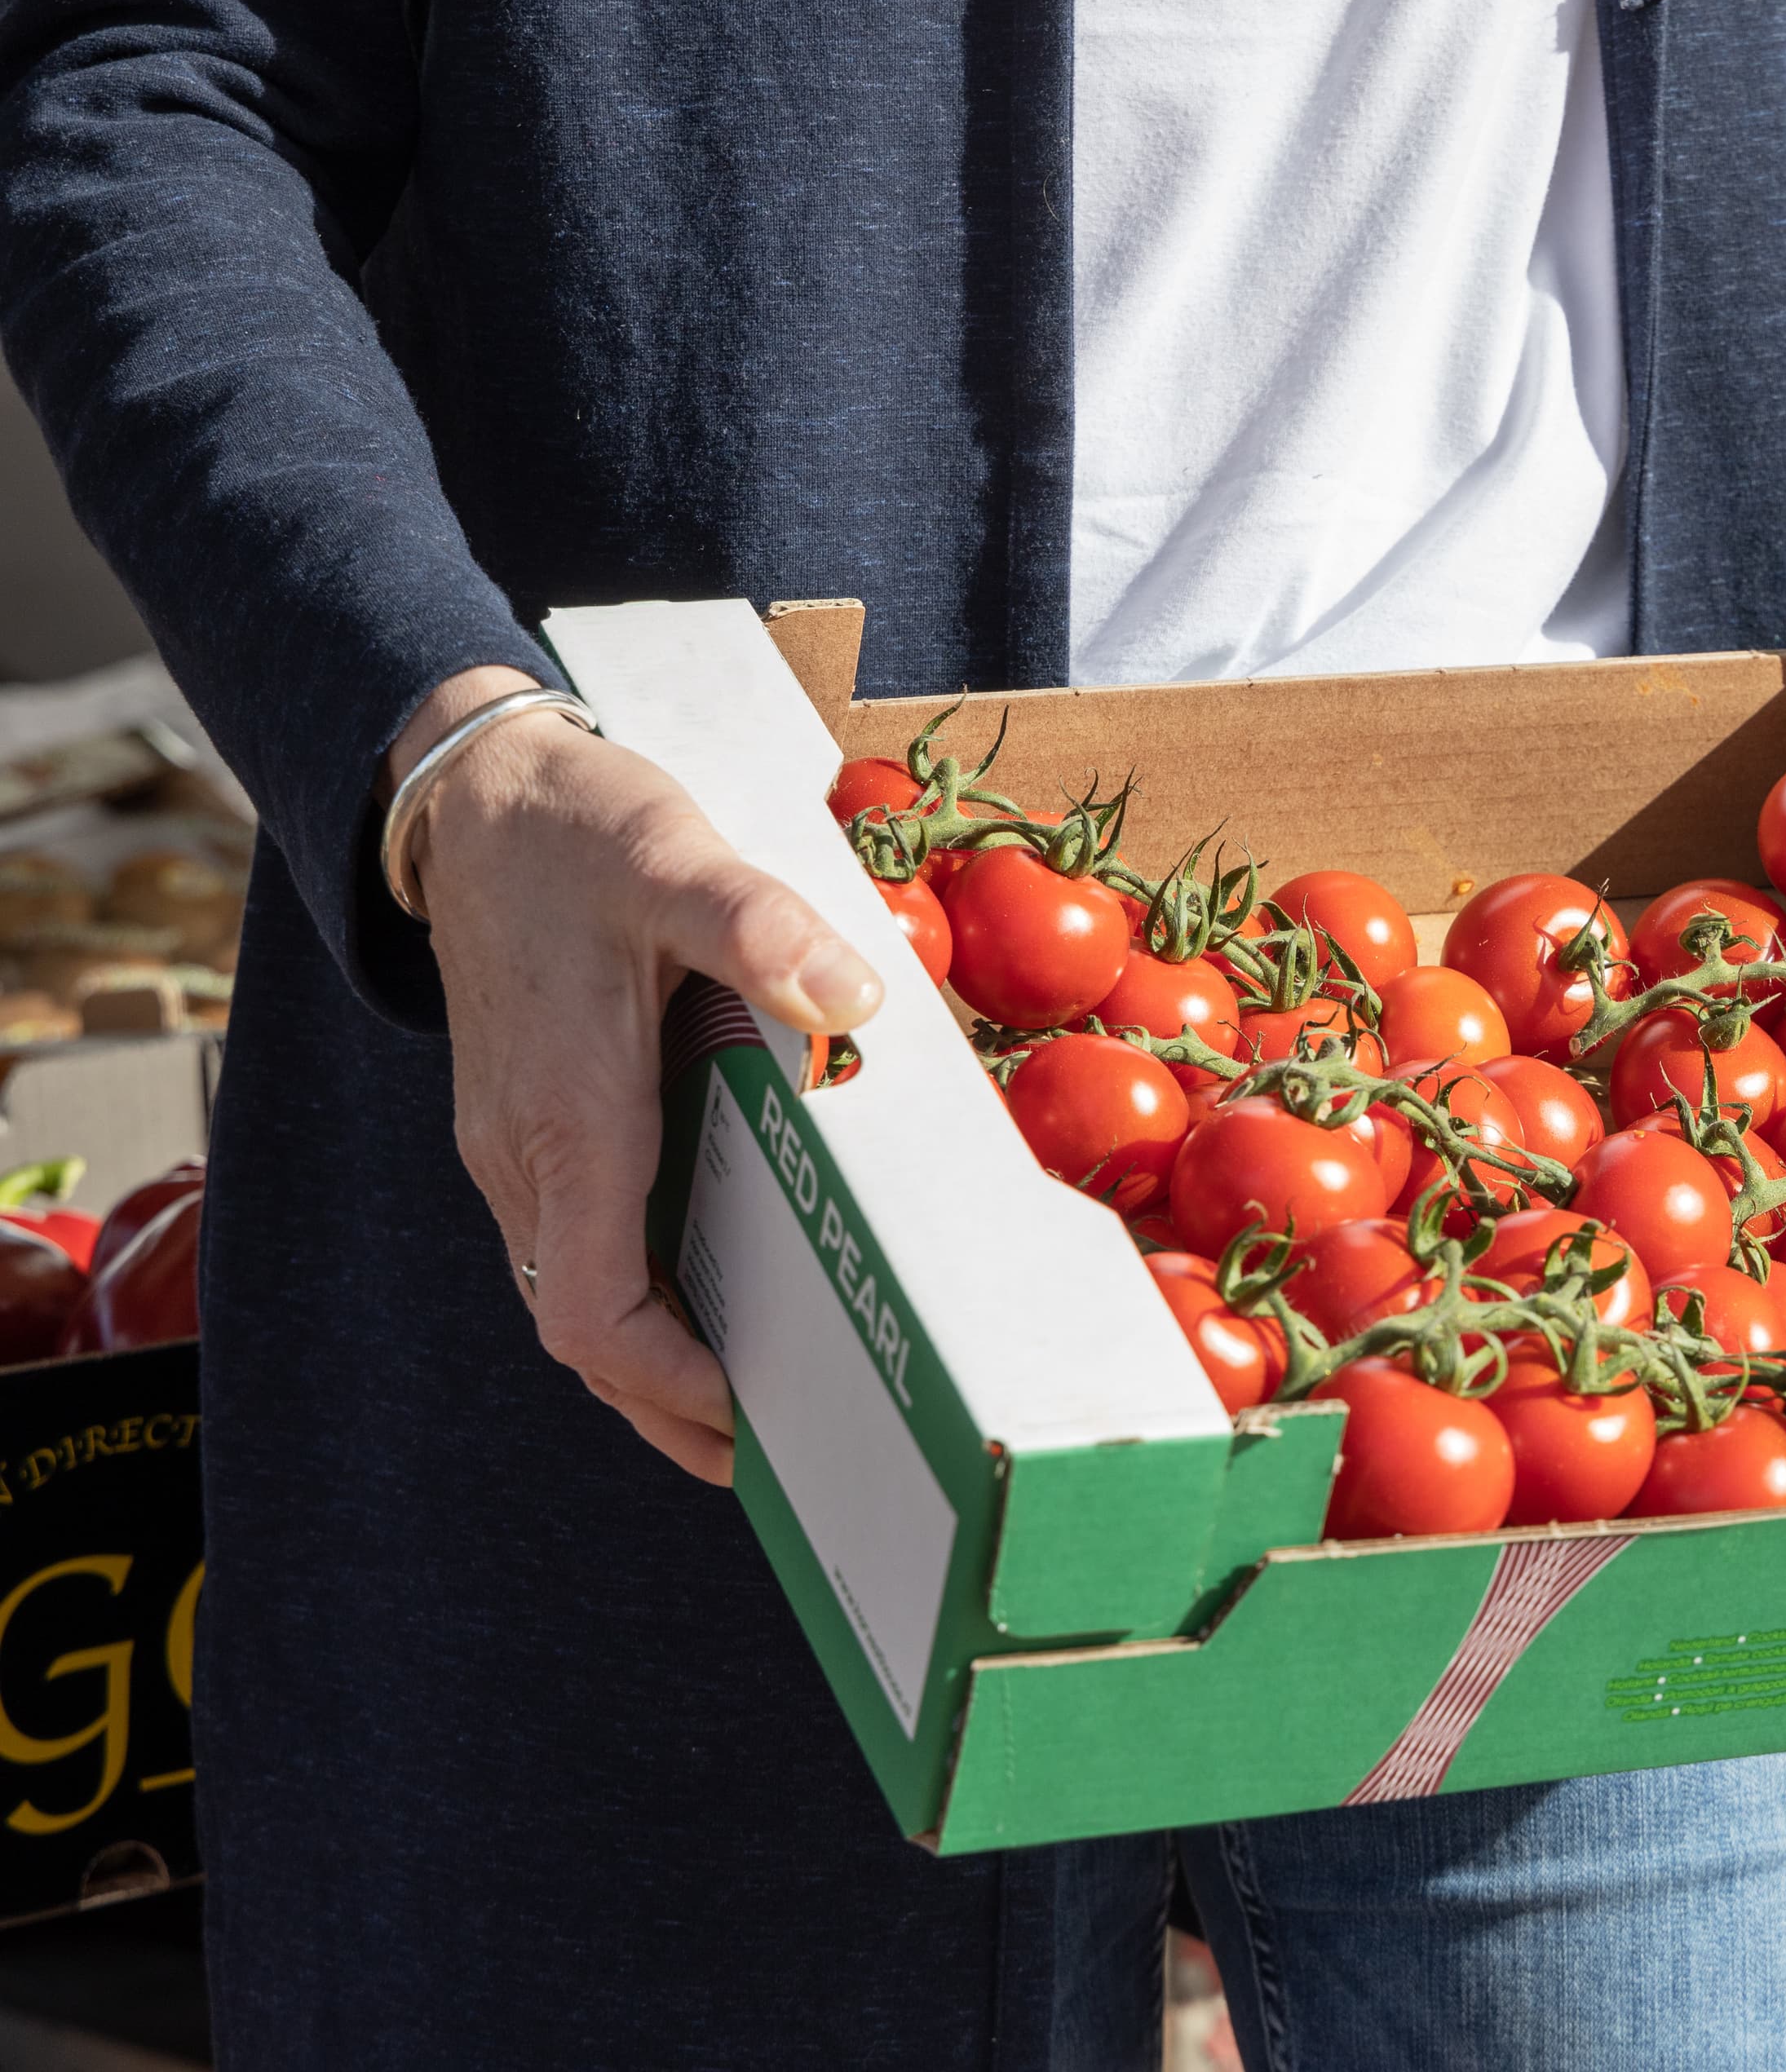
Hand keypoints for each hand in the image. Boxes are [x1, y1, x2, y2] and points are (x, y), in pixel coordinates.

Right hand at [397, 666, 882, 1482]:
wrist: (470, 793)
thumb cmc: (571, 828)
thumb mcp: (670, 854)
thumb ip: (758, 926)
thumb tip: (852, 996)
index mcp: (563, 1119)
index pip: (591, 1310)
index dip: (667, 1381)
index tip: (751, 1412)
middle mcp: (524, 1157)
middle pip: (586, 1337)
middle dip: (676, 1410)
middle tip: (783, 1456)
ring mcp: (517, 1149)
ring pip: (577, 1298)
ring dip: (658, 1368)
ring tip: (762, 1408)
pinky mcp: (531, 1127)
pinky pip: (578, 1249)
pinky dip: (640, 1304)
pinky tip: (714, 1306)